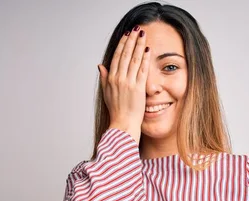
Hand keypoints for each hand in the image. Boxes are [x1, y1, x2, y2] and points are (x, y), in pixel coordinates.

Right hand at [98, 25, 150, 143]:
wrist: (122, 123)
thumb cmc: (116, 111)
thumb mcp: (106, 93)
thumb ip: (104, 78)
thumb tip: (100, 66)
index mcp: (111, 79)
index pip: (117, 57)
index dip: (122, 44)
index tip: (126, 35)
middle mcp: (118, 79)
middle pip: (126, 55)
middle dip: (131, 40)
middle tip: (136, 29)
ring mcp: (128, 83)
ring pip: (134, 59)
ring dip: (139, 45)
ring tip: (143, 35)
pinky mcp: (138, 88)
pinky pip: (142, 70)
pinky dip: (145, 59)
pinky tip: (148, 50)